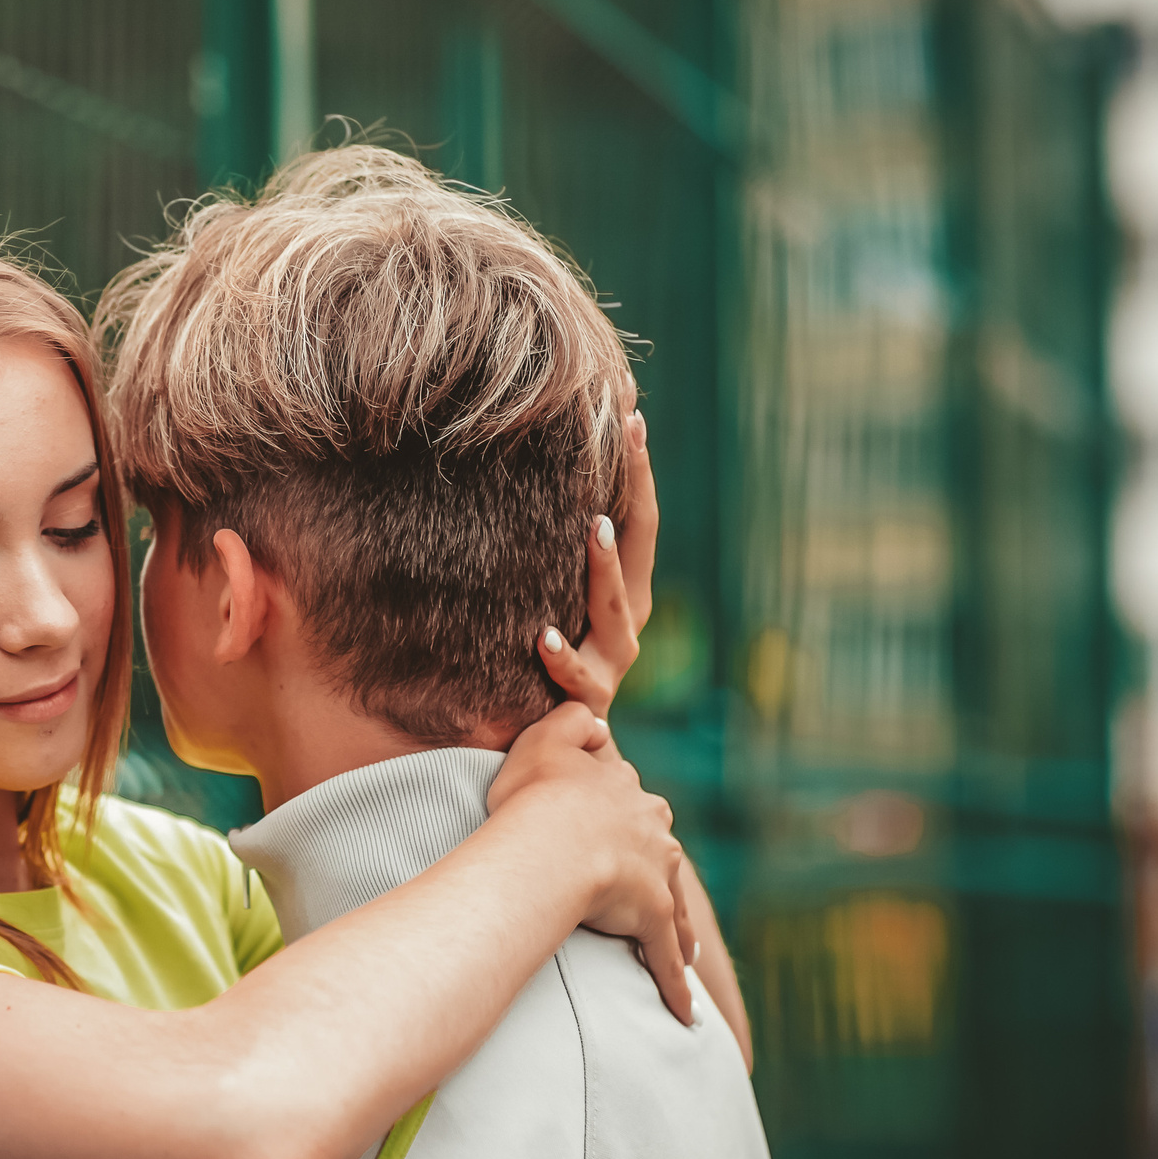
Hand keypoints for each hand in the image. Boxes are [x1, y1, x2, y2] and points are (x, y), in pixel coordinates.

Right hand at [488, 701, 697, 1025]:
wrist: (549, 842)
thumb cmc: (535, 794)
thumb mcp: (545, 737)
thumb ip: (573, 720)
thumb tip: (597, 719)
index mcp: (627, 793)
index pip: (629, 802)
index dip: (618, 816)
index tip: (614, 832)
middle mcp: (653, 831)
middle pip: (662, 853)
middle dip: (661, 873)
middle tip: (657, 894)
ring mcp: (657, 877)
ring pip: (675, 907)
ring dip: (680, 932)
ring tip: (685, 954)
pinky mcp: (653, 921)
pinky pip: (665, 960)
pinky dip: (676, 987)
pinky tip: (685, 1014)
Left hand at [538, 408, 656, 716]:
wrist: (563, 752)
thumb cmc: (554, 664)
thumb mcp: (557, 603)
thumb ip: (549, 552)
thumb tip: (518, 476)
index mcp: (626, 590)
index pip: (639, 517)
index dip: (637, 464)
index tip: (630, 406)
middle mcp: (627, 622)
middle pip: (636, 547)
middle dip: (634, 488)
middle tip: (629, 434)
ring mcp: (610, 664)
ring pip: (615, 610)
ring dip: (603, 566)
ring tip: (590, 526)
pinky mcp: (583, 702)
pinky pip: (574, 680)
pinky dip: (562, 657)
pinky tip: (542, 636)